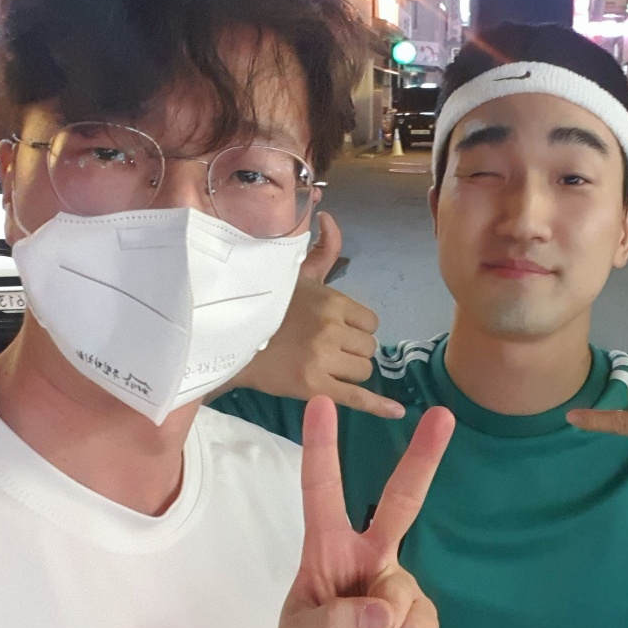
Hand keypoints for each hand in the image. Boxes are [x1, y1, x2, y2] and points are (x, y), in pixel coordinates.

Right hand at [232, 212, 403, 418]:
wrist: (230, 342)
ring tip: (325, 367)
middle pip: (369, 349)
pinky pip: (357, 398)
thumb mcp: (296, 274)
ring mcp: (322, 359)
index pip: (371, 323)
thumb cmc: (267, 307)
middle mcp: (331, 329)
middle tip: (327, 350)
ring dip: (350, 372)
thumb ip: (322, 250)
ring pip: (363, 371)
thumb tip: (329, 215)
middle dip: (354, 351)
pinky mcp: (313, 387)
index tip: (337, 332)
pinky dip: (379, 406)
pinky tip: (397, 412)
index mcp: (332, 302)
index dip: (357, 330)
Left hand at [273, 395, 454, 627]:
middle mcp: (370, 561)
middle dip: (422, 459)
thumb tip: (382, 610)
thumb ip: (330, 624)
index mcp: (326, 556)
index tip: (321, 404)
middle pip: (399, 503)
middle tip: (443, 416)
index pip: (322, 494)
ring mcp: (401, 590)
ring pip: (395, 597)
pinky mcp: (425, 623)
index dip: (321, 450)